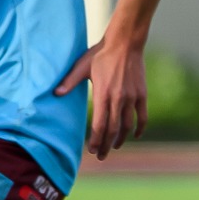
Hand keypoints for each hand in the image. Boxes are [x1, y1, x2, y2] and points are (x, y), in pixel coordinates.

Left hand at [55, 35, 145, 159]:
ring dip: (120, 139)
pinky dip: (139, 128)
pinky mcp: (142, 95)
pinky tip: (135, 135)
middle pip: (113, 130)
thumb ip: (69, 81)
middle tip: (101, 156)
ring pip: (127, 126)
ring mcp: (132, 98)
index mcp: (103, 95)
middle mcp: (118, 99)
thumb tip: (55, 94)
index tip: (92, 150)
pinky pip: (142, 117)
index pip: (99, 125)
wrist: (125, 43)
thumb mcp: (81, 66)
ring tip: (114, 146)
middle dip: (106, 145)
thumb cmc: (100, 54)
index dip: (95, 140)